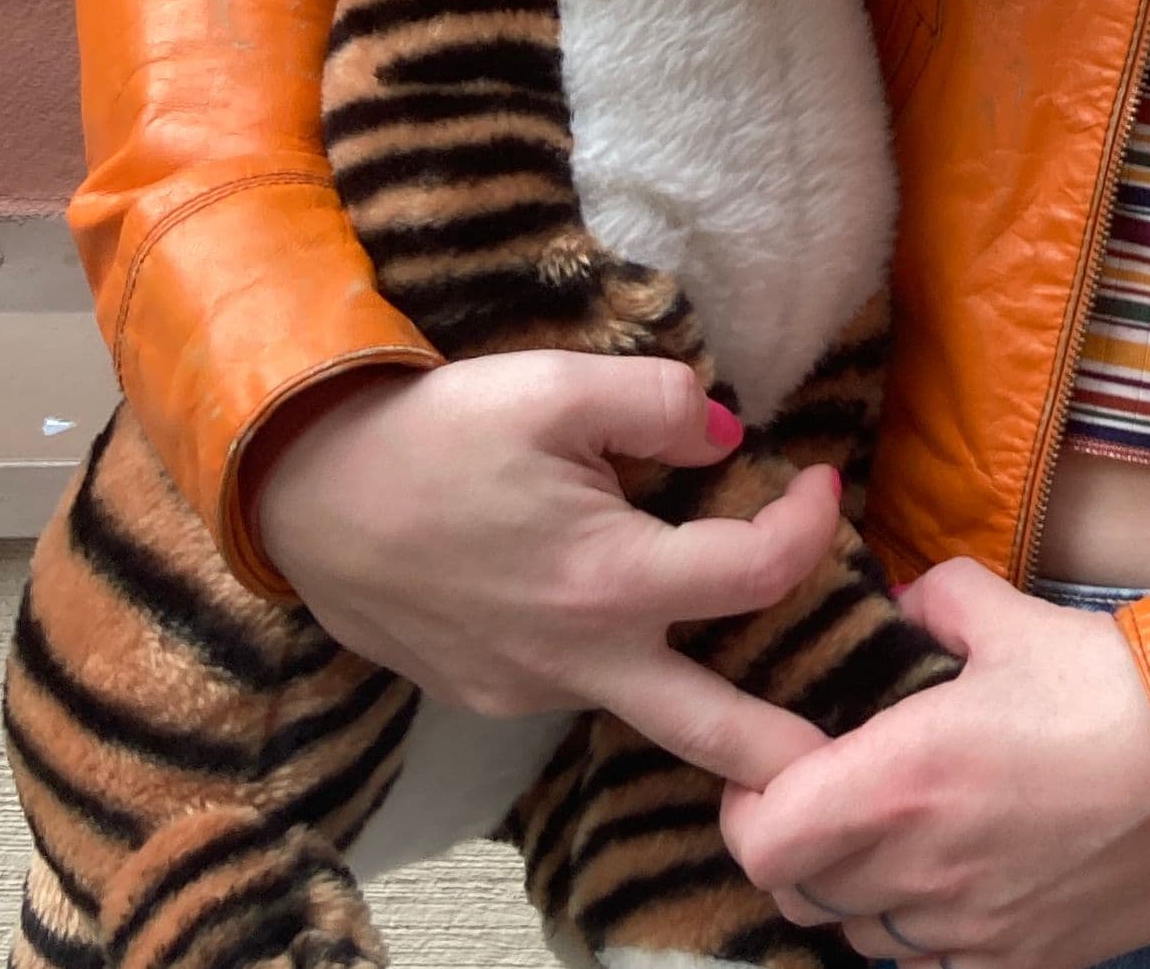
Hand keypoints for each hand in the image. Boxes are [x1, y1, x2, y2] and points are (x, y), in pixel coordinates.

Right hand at [249, 353, 841, 786]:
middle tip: (845, 764)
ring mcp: (528, 689)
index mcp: (611, 583)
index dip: (809, 524)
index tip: (819, 480)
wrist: (304, 490)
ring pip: (640, 706)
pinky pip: (576, 686)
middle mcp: (578, 659)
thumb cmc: (434, 432)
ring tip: (750, 670)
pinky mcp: (486, 692)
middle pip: (712, 728)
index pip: (758, 572)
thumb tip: (729, 436)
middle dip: (785, 752)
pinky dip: (620, 660)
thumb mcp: (558, 385)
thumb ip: (660, 402)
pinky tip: (620, 612)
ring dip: (702, 693)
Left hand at [719, 559, 1149, 968]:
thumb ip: (934, 600)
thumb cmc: (1109, 688)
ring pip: (858, 933)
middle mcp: (917, 869)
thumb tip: (900, 602)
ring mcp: (965, 929)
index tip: (770, 764)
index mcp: (899, 779)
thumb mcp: (1010, 616)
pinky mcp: (1016, 962)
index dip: (746, 804)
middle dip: (795, 842)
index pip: (760, 838)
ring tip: (893, 829)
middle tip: (824, 791)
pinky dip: (920, 924)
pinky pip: (928, 962)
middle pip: (797, 893)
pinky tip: (955, 870)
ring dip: (855, 887)